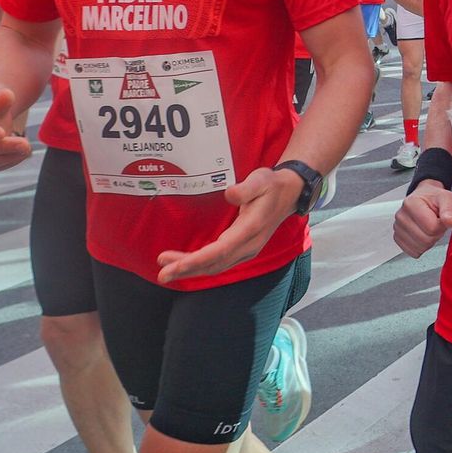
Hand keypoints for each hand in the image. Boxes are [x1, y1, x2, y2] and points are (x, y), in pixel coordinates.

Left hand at [156, 166, 304, 281]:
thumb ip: (245, 188)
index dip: (194, 260)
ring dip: (191, 269)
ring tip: (166, 267)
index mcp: (250, 229)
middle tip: (162, 273)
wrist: (290, 194)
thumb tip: (229, 195)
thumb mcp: (261, 179)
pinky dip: (201, 266)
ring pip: (215, 266)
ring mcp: (246, 250)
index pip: (219, 251)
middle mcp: (248, 245)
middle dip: (186, 269)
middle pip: (214, 263)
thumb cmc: (272, 185)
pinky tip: (186, 264)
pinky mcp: (242, 250)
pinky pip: (219, 263)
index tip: (174, 264)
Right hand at [393, 182, 451, 257]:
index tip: (441, 218)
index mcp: (411, 203)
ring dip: (430, 241)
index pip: (432, 227)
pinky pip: (414, 252)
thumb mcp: (446, 198)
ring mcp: (397, 228)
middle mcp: (401, 216)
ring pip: (420, 248)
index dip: (442, 226)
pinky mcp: (398, 239)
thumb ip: (449, 210)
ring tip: (429, 228)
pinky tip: (423, 234)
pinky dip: (422, 247)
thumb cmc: (434, 199)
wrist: (424, 199)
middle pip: (426, 239)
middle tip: (436, 223)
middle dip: (436, 234)